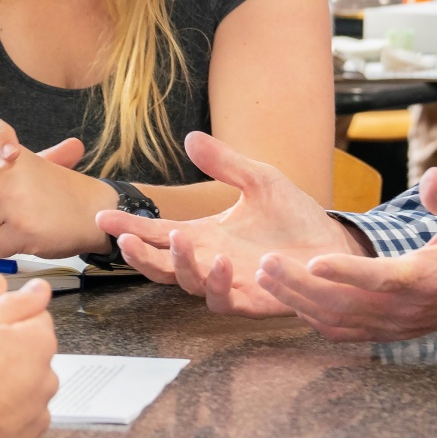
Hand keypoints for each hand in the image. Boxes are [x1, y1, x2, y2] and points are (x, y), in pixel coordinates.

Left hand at [0, 141, 117, 258]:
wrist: (95, 209)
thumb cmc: (57, 193)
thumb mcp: (18, 170)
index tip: (2, 199)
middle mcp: (1, 171)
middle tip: (17, 212)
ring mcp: (11, 200)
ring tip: (26, 221)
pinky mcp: (20, 227)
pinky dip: (10, 249)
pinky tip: (32, 234)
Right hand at [0, 276, 58, 437]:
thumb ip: (13, 303)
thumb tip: (40, 289)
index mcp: (39, 342)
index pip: (35, 319)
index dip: (6, 322)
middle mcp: (47, 376)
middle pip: (30, 356)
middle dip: (8, 355)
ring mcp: (37, 411)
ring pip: (24, 389)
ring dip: (6, 387)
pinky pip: (17, 421)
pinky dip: (3, 417)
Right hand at [95, 130, 363, 316]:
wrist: (333, 245)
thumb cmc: (295, 216)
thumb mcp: (260, 179)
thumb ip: (226, 163)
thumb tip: (190, 137)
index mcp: (205, 235)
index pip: (158, 233)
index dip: (130, 228)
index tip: (103, 217)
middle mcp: (210, 262)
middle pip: (161, 267)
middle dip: (140, 257)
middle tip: (126, 243)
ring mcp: (229, 283)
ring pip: (189, 285)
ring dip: (181, 266)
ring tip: (183, 238)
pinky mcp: (253, 299)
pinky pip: (227, 300)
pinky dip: (222, 284)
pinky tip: (226, 261)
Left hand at [254, 168, 436, 341]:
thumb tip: (431, 177)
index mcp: (423, 278)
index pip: (380, 278)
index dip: (346, 272)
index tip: (313, 260)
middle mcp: (404, 308)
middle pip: (345, 304)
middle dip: (300, 287)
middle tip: (265, 264)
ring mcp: (394, 324)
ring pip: (337, 321)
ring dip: (298, 301)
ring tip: (264, 277)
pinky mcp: (388, 332)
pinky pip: (344, 331)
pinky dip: (313, 318)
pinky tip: (289, 299)